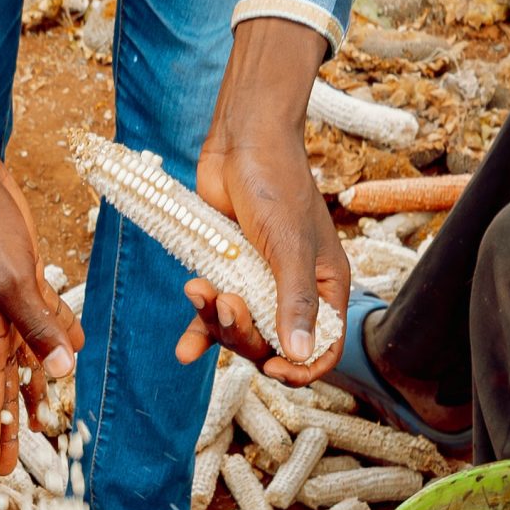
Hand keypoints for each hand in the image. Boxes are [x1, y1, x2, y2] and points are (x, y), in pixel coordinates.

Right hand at [0, 152, 84, 482]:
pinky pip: (41, 323)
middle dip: (5, 433)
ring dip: (31, 396)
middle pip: (1, 394)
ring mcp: (5, 307)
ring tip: (40, 428)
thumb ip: (39, 328)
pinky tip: (71, 354)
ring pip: (22, 363)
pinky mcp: (20, 283)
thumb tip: (63, 373)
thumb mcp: (14, 281)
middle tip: (10, 471)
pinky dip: (55, 340)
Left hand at [177, 16, 347, 386]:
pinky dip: (200, 331)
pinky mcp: (228, 273)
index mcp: (325, 287)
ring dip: (218, 324)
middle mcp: (295, 290)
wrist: (242, 141)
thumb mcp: (290, 246)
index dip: (301, 367)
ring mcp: (260, 283)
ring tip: (201, 292)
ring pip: (240, 332)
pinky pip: (215, 316)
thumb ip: (295, 302)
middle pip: (273, 345)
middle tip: (227, 303)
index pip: (323, 347)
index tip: (274, 368)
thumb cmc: (276, 184)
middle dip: (246, 336)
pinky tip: (184, 351)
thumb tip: (299, 354)